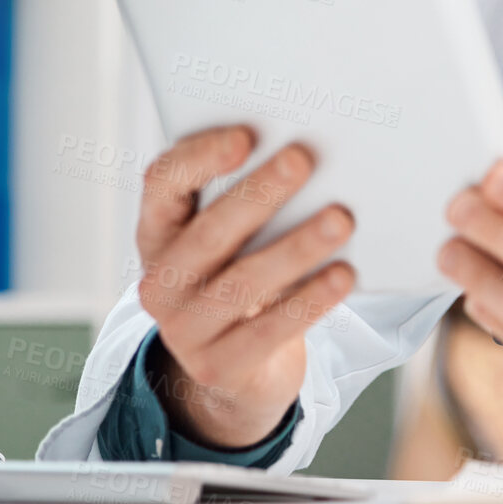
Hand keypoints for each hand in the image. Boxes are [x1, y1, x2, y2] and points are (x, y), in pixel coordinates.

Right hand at [134, 124, 356, 447]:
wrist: (238, 366)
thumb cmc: (244, 272)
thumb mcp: (236, 237)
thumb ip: (254, 197)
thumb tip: (313, 155)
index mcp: (159, 230)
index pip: (163, 183)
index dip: (200, 157)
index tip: (245, 135)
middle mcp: (160, 280)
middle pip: (209, 232)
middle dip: (260, 193)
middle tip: (303, 159)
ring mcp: (184, 330)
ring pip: (243, 283)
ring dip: (296, 247)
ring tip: (341, 219)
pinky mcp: (219, 367)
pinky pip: (269, 331)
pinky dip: (310, 301)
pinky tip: (344, 275)